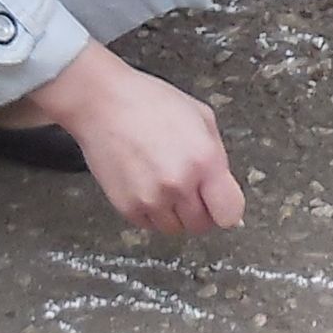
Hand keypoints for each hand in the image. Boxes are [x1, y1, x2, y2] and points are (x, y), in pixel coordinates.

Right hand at [27, 44, 245, 236]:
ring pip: (175, 228)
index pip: (229, 214)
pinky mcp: (127, 206)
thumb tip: (224, 188)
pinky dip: (151, 212)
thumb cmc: (150, 103)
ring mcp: (152, 199)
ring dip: (174, 213)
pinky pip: (149, 225)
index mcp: (204, 161)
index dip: (226, 208)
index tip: (220, 201)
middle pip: (201, 225)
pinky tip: (146, 185)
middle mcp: (180, 185)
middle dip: (200, 209)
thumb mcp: (201, 118)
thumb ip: (217, 157)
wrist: (102, 104)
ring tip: (164, 183)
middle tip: (190, 188)